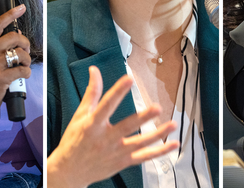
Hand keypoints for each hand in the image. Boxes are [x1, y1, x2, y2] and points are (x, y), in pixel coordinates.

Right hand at [0, 5, 31, 137]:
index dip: (10, 15)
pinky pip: (22, 70)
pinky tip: (23, 75)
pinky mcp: (0, 78)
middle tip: (27, 52)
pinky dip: (27, 72)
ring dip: (28, 60)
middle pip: (13, 37)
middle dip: (26, 43)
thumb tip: (16, 36)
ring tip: (24, 65)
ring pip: (20, 53)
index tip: (21, 8)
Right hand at [47, 66, 178, 187]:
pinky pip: (143, 157)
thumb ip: (92, 92)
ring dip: (157, 135)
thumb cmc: (74, 141)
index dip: (117, 92)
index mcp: (92, 125)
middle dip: (143, 117)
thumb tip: (94, 70)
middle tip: (157, 107)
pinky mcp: (123, 162)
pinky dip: (159, 152)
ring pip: (139, 143)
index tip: (128, 79)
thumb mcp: (80, 116)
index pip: (106, 105)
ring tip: (172, 124)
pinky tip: (173, 144)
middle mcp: (105, 139)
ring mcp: (116, 152)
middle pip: (126, 127)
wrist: (69, 172)